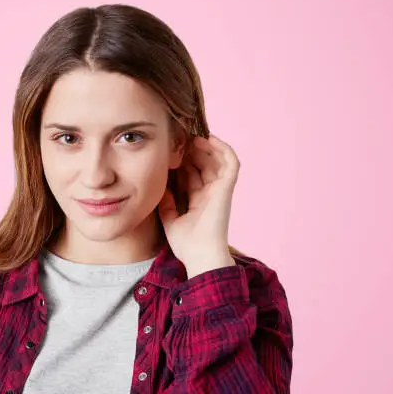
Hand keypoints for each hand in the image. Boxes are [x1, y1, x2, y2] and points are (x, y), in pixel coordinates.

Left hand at [158, 133, 239, 277]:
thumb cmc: (187, 245)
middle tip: (178, 138)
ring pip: (217, 160)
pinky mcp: (227, 188)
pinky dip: (223, 149)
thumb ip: (166, 203)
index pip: (191, 175)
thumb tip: (161, 186)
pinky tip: (208, 139)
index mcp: (198, 201)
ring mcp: (220, 190)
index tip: (170, 150)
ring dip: (206, 147)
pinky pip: (231, 163)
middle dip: (192, 151)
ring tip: (192, 137)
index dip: (183, 162)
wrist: (200, 256)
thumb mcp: (170, 220)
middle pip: (203, 165)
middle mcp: (210, 194)